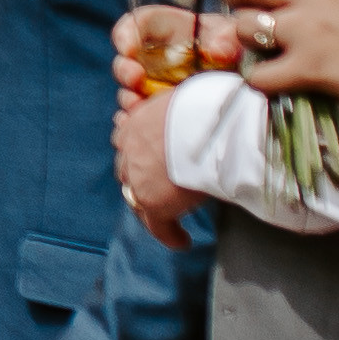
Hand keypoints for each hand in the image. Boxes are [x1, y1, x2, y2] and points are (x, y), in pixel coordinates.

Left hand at [114, 96, 207, 244]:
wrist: (211, 125)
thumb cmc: (210, 104)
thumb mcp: (189, 98)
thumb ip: (185, 109)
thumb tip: (206, 111)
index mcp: (140, 119)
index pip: (129, 139)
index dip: (139, 150)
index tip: (151, 158)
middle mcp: (131, 147)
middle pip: (127, 168)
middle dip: (138, 176)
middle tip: (158, 186)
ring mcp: (139, 176)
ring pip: (135, 196)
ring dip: (149, 204)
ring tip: (166, 216)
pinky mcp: (153, 202)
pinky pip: (157, 226)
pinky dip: (169, 234)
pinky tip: (182, 241)